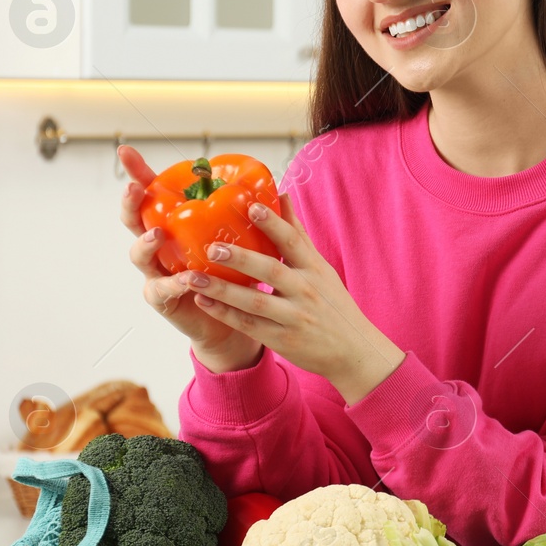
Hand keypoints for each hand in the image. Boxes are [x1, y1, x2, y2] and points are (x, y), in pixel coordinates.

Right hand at [118, 144, 261, 372]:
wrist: (231, 322)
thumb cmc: (234, 276)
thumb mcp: (244, 243)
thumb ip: (256, 219)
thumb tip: (281, 190)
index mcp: (175, 226)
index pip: (153, 195)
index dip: (138, 173)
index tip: (126, 150)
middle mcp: (159, 247)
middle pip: (134, 220)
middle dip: (131, 203)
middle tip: (133, 190)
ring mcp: (157, 273)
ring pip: (140, 255)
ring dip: (145, 244)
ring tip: (156, 235)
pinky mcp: (163, 300)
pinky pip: (162, 290)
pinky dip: (174, 283)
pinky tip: (185, 278)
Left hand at [179, 194, 404, 402]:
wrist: (353, 350)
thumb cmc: (333, 304)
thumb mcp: (321, 268)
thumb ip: (298, 235)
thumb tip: (282, 196)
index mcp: (315, 269)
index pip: (293, 241)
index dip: (273, 223)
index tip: (251, 205)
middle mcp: (306, 291)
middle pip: (271, 271)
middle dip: (241, 258)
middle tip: (212, 247)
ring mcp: (294, 317)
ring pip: (254, 301)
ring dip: (222, 289)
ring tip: (192, 276)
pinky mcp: (282, 339)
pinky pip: (249, 325)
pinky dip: (225, 314)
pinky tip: (203, 301)